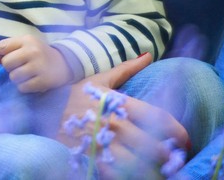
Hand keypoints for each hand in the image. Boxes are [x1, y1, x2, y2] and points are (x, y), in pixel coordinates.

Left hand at [0, 35, 70, 92]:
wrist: (64, 64)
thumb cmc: (38, 54)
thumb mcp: (24, 48)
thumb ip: (6, 51)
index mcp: (26, 40)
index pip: (4, 45)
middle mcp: (32, 51)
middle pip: (6, 63)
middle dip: (10, 67)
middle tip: (21, 66)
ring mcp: (39, 66)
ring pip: (13, 76)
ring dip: (17, 78)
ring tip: (28, 74)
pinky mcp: (43, 80)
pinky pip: (23, 87)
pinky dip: (25, 87)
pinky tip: (34, 81)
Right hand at [56, 54, 189, 177]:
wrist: (38, 108)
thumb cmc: (71, 94)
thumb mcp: (97, 80)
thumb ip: (125, 69)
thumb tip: (148, 55)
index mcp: (116, 102)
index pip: (155, 117)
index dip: (176, 130)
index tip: (185, 140)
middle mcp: (110, 122)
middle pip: (150, 143)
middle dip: (166, 154)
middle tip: (174, 160)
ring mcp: (98, 142)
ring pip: (135, 162)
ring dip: (151, 169)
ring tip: (160, 171)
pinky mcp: (87, 157)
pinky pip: (113, 172)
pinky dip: (126, 175)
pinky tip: (134, 175)